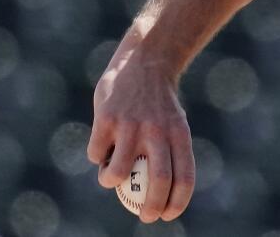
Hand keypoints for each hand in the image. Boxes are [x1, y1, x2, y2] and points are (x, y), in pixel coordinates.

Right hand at [87, 41, 194, 222]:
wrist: (144, 62)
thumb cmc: (159, 103)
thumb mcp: (174, 124)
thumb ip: (170, 153)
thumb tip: (163, 195)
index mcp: (179, 134)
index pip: (184, 177)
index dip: (177, 202)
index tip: (167, 216)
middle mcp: (157, 131)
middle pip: (158, 181)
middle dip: (150, 207)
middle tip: (144, 216)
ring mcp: (131, 126)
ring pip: (116, 173)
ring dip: (110, 182)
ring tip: (110, 177)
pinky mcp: (106, 120)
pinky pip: (95, 154)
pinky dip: (96, 157)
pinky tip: (101, 146)